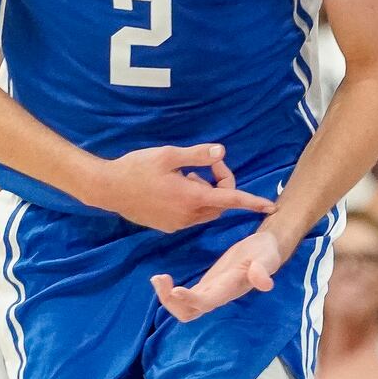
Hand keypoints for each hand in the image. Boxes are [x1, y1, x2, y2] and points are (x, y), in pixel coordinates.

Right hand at [86, 143, 274, 231]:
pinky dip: (193, 201)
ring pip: (206, 211)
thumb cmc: (136, 168)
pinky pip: (191, 216)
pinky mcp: (166, 227)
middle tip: (207, 165)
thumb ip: (197, 155)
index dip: (252, 202)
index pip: (230, 199)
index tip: (270, 205)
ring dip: (206, 193)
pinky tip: (177, 186)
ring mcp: (176, 224)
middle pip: (219, 204)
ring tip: (188, 174)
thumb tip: (221, 151)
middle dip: (221, 185)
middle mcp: (187, 215)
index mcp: (191, 197)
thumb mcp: (168, 155)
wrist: (107, 189)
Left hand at [153, 229, 284, 321]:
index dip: (190, 299)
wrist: (264, 250)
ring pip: (183, 308)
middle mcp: (217, 296)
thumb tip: (265, 283)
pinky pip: (183, 297)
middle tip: (159, 278)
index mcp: (229, 290)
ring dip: (167, 298)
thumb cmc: (266, 253)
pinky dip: (169, 291)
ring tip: (157, 278)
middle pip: (189, 312)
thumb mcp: (268, 257)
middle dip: (171, 301)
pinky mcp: (205, 286)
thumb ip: (264, 268)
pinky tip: (162, 278)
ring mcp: (210, 293)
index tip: (176, 290)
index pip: (207, 302)